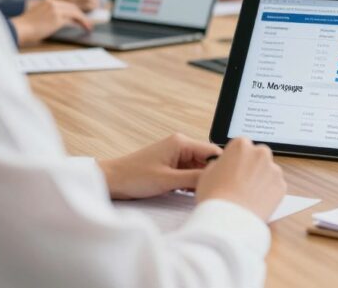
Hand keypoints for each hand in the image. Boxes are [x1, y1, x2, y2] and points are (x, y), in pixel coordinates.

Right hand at [10, 0, 90, 45]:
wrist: (19, 28)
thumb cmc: (26, 26)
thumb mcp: (40, 16)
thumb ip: (51, 15)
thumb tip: (64, 21)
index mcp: (48, 1)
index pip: (66, 4)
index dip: (75, 11)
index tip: (80, 17)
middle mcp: (52, 3)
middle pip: (73, 7)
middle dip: (82, 15)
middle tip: (88, 22)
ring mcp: (55, 10)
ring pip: (75, 12)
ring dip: (83, 20)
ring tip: (88, 26)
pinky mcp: (57, 18)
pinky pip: (73, 20)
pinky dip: (80, 24)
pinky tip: (84, 27)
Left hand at [98, 134, 221, 199]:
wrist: (111, 181)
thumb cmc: (133, 177)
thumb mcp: (168, 180)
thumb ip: (194, 178)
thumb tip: (216, 178)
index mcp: (181, 143)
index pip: (213, 152)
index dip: (222, 167)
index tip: (226, 183)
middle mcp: (180, 146)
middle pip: (207, 160)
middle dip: (210, 176)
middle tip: (214, 192)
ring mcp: (175, 156)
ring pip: (198, 168)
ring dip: (200, 181)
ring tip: (202, 194)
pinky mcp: (171, 166)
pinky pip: (189, 173)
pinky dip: (191, 183)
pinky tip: (191, 194)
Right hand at [196, 137, 286, 221]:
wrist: (229, 219)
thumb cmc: (215, 196)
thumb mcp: (207, 172)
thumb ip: (220, 163)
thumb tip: (225, 165)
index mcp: (241, 145)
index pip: (242, 146)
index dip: (236, 159)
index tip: (233, 169)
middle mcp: (260, 153)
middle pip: (258, 156)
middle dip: (252, 166)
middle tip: (241, 182)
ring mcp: (273, 169)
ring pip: (268, 171)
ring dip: (261, 179)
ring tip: (247, 195)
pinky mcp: (281, 186)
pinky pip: (275, 186)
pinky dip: (268, 192)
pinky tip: (256, 202)